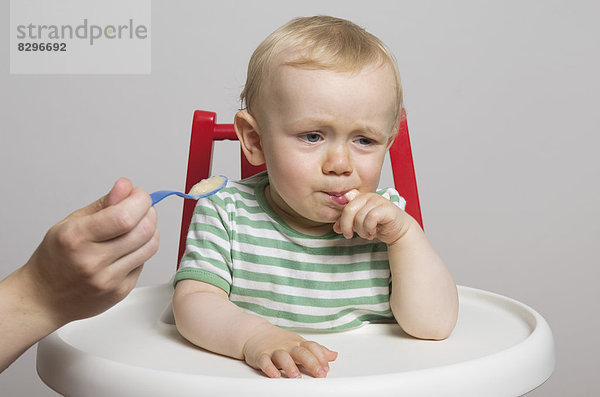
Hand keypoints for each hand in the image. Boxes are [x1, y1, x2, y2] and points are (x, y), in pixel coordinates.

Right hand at [23, 177, 159, 323]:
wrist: (44, 298)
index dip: (140, 200)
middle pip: (143, 231)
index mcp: (76, 238)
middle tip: (141, 209)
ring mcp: (108, 279)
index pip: (124, 216)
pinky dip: (141, 251)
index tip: (139, 195)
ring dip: (150, 231)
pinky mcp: (120, 291)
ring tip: (136, 227)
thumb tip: (126, 186)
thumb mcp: (71, 223)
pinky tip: (125, 250)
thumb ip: (103, 204)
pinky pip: (144, 263)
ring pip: (150, 247)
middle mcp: (92, 261)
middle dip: (149, 213)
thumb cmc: (55, 259)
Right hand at [242, 322, 337, 377]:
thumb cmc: (279, 340)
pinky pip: (265, 361)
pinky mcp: (261, 355)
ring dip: (290, 366)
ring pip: (283, 357)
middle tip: (319, 374)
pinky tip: (275, 375)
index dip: (321, 357)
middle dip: (312, 363)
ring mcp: (274, 350)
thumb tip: (334, 355)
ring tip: (296, 376)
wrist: (255, 333)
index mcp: (298, 343)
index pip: (313, 347)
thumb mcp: (299, 343)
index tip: (326, 368)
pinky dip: (269, 368)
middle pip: (301, 352)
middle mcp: (288, 346)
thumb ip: (316, 350)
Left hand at [333, 190, 411, 243]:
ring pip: (359, 217)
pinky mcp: (386, 208)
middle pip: (348, 210)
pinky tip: (374, 232)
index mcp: (359, 197)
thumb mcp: (359, 224)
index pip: (343, 204)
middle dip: (347, 226)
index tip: (342, 229)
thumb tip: (336, 227)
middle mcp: (368, 196)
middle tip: (350, 235)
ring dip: (361, 231)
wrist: (398, 230)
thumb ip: (347, 222)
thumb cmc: (379, 225)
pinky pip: (370, 219)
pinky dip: (370, 229)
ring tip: (367, 233)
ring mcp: (377, 201)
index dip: (340, 218)